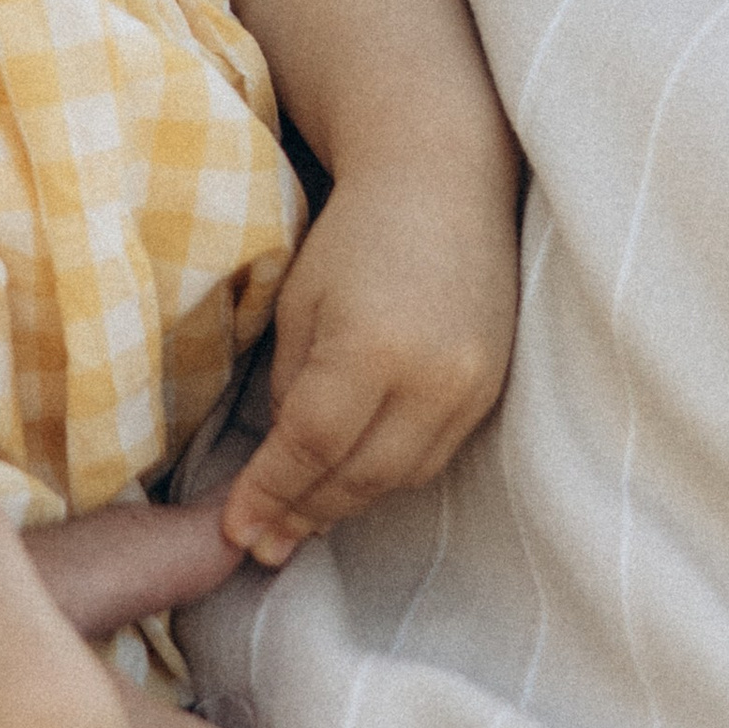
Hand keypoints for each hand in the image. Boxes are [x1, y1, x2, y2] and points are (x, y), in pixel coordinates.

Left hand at [216, 162, 517, 567]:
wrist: (444, 181)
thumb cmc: (355, 232)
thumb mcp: (301, 302)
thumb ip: (290, 386)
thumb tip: (285, 459)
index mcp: (370, 349)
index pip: (309, 447)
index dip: (269, 494)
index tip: (235, 531)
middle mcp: (431, 379)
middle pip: (358, 478)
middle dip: (303, 515)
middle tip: (262, 546)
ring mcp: (471, 389)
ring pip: (399, 478)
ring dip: (346, 505)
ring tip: (300, 524)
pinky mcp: (493, 389)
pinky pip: (433, 455)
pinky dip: (388, 475)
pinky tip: (353, 482)